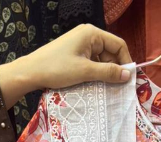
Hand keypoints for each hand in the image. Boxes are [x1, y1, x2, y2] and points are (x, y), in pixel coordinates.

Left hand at [0, 25, 131, 108]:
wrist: (31, 72)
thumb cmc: (57, 68)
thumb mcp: (85, 71)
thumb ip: (108, 72)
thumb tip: (128, 75)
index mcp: (92, 34)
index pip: (118, 45)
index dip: (125, 61)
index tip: (128, 80)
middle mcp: (88, 36)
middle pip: (111, 52)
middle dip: (115, 69)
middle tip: (117, 88)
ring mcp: (81, 44)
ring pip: (102, 59)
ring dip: (105, 73)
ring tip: (105, 88)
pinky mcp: (76, 54)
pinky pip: (92, 63)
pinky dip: (96, 73)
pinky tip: (95, 84)